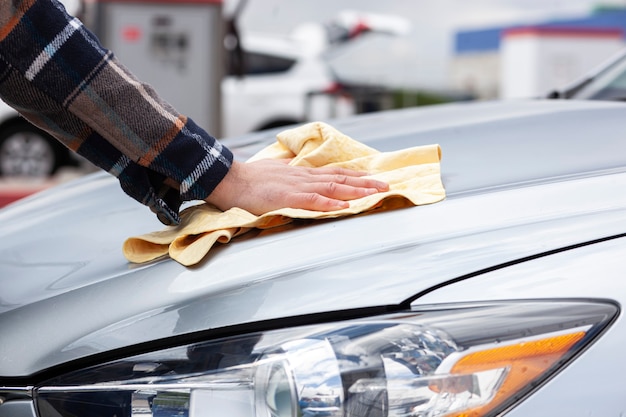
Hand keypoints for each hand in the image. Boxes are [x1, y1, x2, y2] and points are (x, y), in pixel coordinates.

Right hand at [205, 159, 388, 214]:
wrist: (232, 180)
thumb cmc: (252, 177)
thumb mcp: (277, 170)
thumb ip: (292, 172)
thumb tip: (300, 170)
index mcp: (303, 174)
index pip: (336, 173)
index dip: (356, 176)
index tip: (374, 178)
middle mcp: (305, 178)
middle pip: (341, 179)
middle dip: (365, 183)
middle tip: (386, 185)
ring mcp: (298, 187)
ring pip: (333, 188)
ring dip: (355, 191)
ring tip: (374, 193)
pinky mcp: (288, 198)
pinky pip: (313, 201)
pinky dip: (330, 204)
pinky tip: (343, 207)